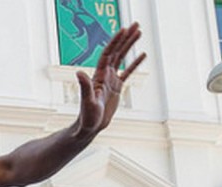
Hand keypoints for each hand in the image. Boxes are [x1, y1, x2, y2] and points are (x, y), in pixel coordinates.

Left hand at [75, 22, 145, 138]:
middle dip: (126, 38)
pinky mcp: (117, 87)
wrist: (90, 126)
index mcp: (98, 75)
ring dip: (130, 45)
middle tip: (136, 24)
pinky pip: (127, 72)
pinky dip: (135, 63)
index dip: (116, 41)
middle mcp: (104, 74)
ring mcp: (111, 80)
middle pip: (117, 51)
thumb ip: (85, 86)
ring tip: (139, 32)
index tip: (124, 29)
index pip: (108, 54)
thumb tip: (78, 72)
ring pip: (122, 58)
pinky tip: (142, 54)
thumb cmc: (87, 116)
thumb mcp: (87, 101)